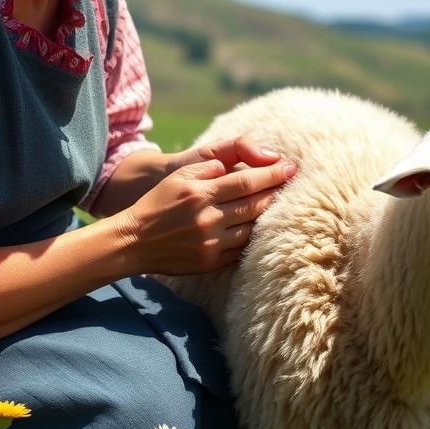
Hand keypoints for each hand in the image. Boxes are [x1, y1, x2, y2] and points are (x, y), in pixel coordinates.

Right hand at [116, 138, 296, 276]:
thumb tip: (235, 167)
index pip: (246, 181)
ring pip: (252, 229)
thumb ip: (208, 168)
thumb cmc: (158, 203)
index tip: (291, 168)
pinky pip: (240, 249)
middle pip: (255, 205)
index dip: (272, 174)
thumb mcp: (179, 177)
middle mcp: (207, 218)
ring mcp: (210, 242)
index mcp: (200, 192)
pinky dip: (254, 239)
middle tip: (295, 184)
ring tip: (284, 206)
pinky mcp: (210, 262)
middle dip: (278, 193)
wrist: (134, 241)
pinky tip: (263, 229)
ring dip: (270, 217)